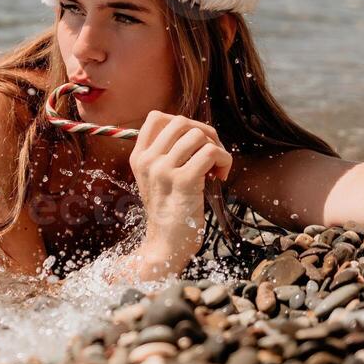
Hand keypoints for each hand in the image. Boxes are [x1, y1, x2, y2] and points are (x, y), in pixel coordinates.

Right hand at [129, 111, 233, 267]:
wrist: (166, 246)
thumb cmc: (170, 212)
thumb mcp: (157, 179)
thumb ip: (167, 154)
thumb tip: (196, 130)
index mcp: (139, 157)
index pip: (157, 117)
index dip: (183, 123)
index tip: (193, 145)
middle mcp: (147, 160)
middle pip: (181, 122)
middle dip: (205, 133)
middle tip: (211, 156)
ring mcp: (163, 170)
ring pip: (199, 135)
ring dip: (217, 148)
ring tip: (216, 169)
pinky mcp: (183, 181)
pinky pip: (211, 152)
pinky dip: (224, 161)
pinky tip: (221, 178)